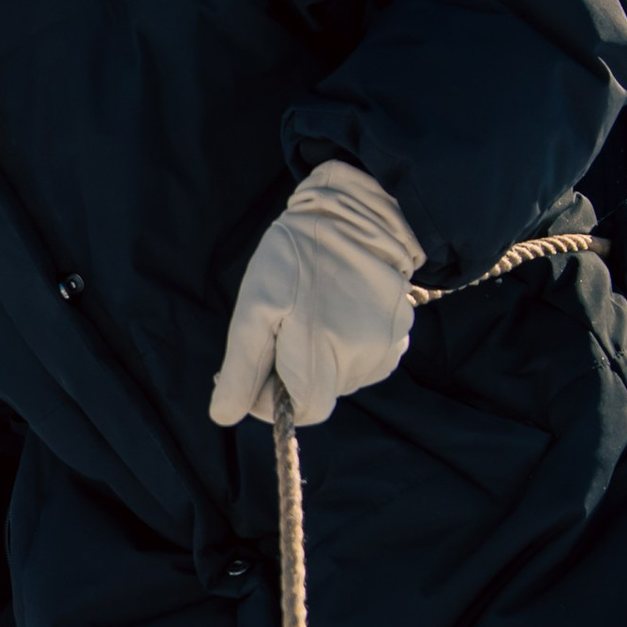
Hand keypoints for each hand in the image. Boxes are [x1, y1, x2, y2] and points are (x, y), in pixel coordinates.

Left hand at [207, 160, 421, 430]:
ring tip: (311, 310)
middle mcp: (363, 362)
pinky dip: (346, 345)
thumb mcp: (256, 307)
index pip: (301, 411)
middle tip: (281, 326)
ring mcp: (388, 347)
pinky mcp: (402, 332)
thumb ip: (242, 368)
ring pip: (343, 376)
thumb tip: (224, 416)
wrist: (355, 210)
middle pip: (321, 393)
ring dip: (322, 357)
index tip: (259, 363)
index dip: (274, 396)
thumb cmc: (298, 256)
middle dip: (295, 371)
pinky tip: (336, 310)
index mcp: (324, 359)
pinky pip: (365, 357)